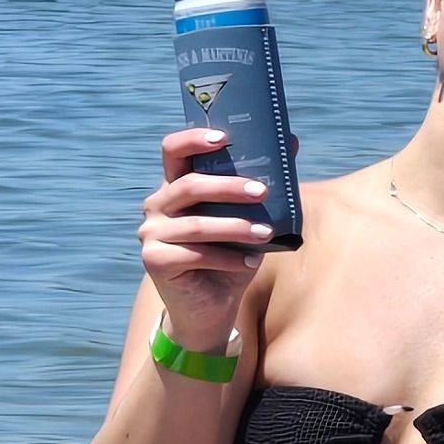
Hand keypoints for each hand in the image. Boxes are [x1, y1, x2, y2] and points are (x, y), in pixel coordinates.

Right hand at [140, 125, 273, 354]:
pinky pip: (195, 254)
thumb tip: (292, 142)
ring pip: (196, 224)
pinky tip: (253, 261)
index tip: (224, 138)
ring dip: (235, 228)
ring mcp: (151, 233)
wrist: (213, 306)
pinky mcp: (154, 261)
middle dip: (228, 187)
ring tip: (267, 233)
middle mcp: (157, 205)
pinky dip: (229, 257)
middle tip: (262, 192)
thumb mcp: (249, 218)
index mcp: (176, 186)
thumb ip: (262, 183)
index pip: (173, 151)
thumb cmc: (232, 254)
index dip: (193, 139)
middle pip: (189, 186)